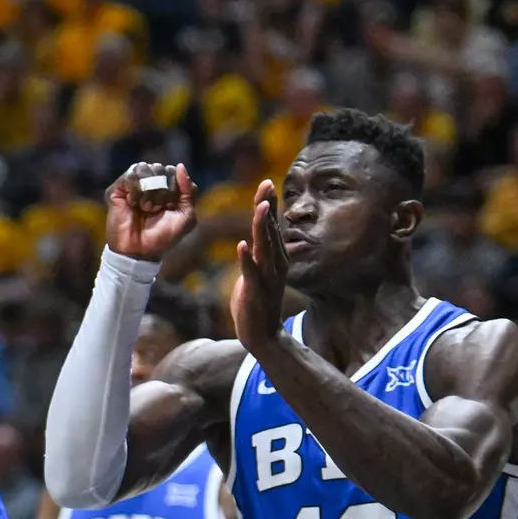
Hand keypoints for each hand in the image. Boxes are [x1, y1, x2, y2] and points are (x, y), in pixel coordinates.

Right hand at [105, 163, 197, 260]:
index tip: (169, 208)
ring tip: (145, 207)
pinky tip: (133, 203)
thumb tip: (180, 166)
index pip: (173, 171)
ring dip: (148, 189)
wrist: (139, 251)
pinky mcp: (117, 191)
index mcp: (166, 188)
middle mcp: (149, 184)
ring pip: (144, 168)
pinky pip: (130, 176)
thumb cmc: (163, 236)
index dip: (174, 189)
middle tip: (155, 209)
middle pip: (159, 168)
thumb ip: (189, 191)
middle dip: (161, 190)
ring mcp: (132, 186)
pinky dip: (135, 189)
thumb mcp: (186, 216)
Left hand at [231, 180, 287, 355]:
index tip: (267, 184)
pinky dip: (246, 258)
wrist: (262, 333)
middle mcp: (276, 264)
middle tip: (266, 185)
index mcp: (276, 258)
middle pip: (271, 231)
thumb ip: (258, 254)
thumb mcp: (258, 272)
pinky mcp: (255, 291)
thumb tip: (255, 236)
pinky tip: (241, 245)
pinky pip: (251, 272)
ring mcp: (267, 278)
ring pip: (265, 248)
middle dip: (268, 207)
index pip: (273, 226)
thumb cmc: (257, 301)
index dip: (270, 205)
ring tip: (260, 207)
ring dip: (262, 227)